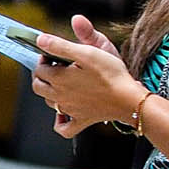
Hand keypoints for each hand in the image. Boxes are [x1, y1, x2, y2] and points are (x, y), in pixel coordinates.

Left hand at [29, 14, 140, 137]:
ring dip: (49, 93)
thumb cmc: (111, 74)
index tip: (50, 54)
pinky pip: (64, 128)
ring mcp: (70, 110)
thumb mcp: (86, 52)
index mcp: (59, 79)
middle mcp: (60, 96)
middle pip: (38, 87)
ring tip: (60, 84)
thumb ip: (61, 46)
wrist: (129, 98)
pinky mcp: (82, 120)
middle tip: (51, 67)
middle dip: (41, 76)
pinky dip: (60, 122)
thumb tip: (41, 40)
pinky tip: (62, 115)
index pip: (39, 69)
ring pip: (49, 104)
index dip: (43, 60)